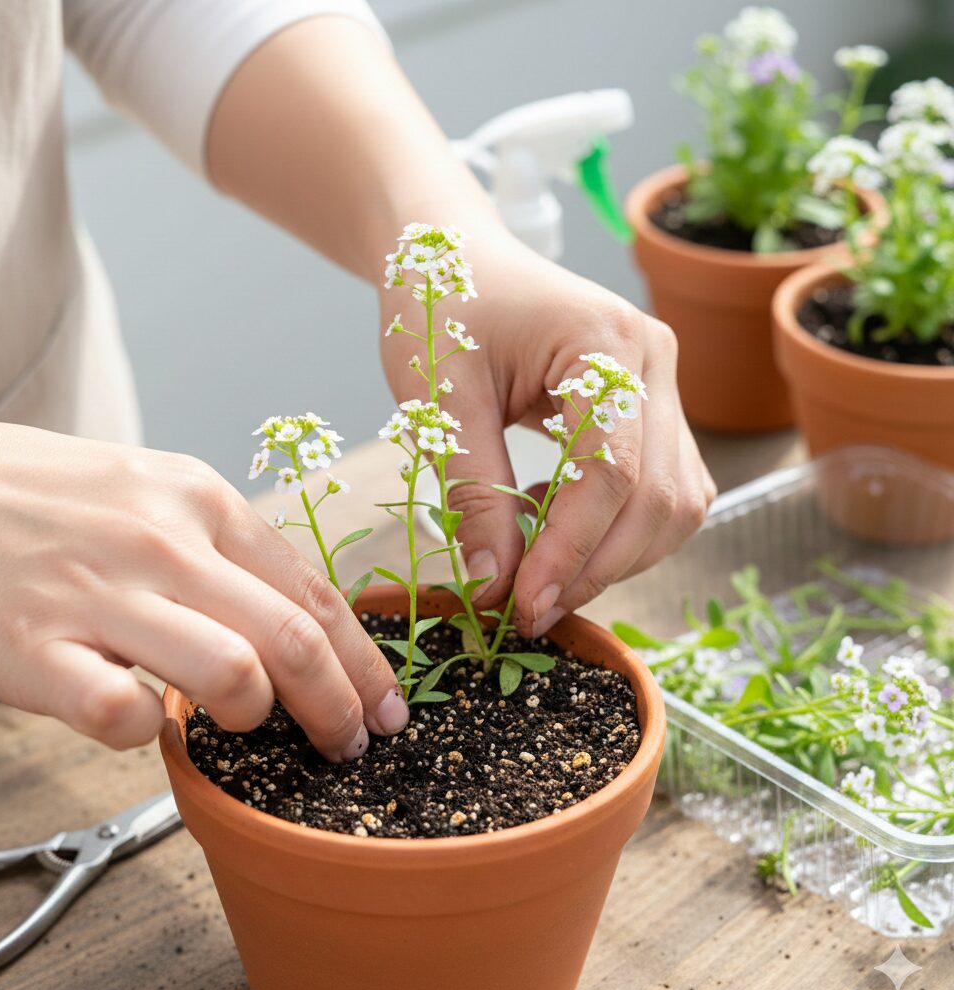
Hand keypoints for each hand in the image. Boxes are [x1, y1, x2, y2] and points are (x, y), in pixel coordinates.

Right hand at [0, 418, 407, 754]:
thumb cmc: (60, 500)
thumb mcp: (161, 493)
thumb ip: (231, 554)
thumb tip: (306, 628)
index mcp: (203, 501)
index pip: (315, 595)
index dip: (365, 664)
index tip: (386, 708)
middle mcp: (162, 542)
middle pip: (292, 641)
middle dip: (338, 709)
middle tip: (348, 744)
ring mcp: (97, 594)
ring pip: (229, 676)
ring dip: (253, 716)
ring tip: (240, 722)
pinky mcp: (33, 650)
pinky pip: (123, 717)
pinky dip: (149, 733)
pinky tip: (143, 719)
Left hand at [378, 235, 715, 636]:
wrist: (456, 255)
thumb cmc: (440, 307)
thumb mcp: (440, 400)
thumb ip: (473, 492)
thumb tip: (495, 584)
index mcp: (605, 342)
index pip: (613, 472)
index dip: (571, 552)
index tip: (523, 606)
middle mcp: (654, 359)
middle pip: (658, 497)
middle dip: (596, 568)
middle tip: (529, 609)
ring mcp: (663, 384)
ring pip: (675, 503)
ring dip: (615, 556)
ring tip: (538, 564)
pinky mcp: (654, 409)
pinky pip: (665, 491)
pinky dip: (620, 531)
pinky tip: (557, 525)